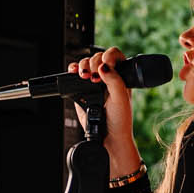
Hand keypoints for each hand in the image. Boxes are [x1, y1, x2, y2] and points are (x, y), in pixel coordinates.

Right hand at [69, 46, 142, 181]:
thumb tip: (104, 66)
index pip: (115, 55)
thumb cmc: (120, 119)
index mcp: (121, 76)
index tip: (105, 67)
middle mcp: (108, 77)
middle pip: (97, 57)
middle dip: (93, 63)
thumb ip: (114, 81)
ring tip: (84, 76)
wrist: (107, 136)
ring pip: (85, 64)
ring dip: (82, 66)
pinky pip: (75, 74)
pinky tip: (73, 73)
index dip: (108, 57)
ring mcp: (94, 83)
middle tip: (93, 77)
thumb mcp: (121, 99)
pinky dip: (72, 70)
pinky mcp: (82, 89)